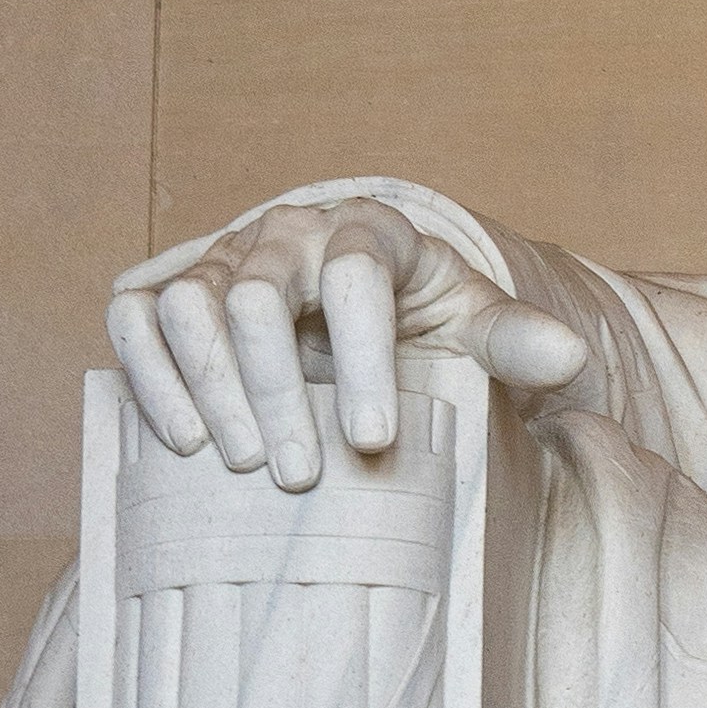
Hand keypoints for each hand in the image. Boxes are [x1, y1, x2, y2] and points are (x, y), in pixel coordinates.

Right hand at [107, 197, 585, 486]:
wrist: (362, 307)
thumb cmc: (423, 319)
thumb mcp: (476, 324)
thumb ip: (517, 339)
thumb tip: (572, 357)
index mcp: (369, 231)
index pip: (356, 275)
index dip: (363, 354)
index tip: (374, 438)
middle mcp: (286, 234)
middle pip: (257, 295)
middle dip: (275, 389)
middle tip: (300, 475)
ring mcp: (221, 259)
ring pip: (189, 305)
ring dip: (209, 388)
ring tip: (244, 464)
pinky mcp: (170, 290)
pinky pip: (134, 316)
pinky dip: (147, 373)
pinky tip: (182, 440)